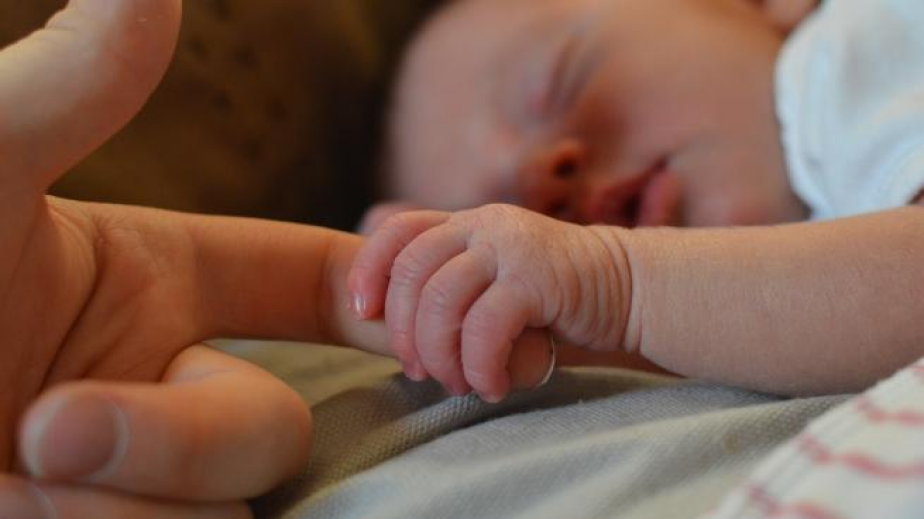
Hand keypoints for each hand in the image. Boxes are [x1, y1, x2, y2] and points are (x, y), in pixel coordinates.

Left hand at [0, 1, 330, 516]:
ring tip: (9, 477)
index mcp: (157, 291)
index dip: (380, 296)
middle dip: (180, 437)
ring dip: (125, 503)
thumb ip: (74, 86)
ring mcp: (143, 479)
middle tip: (50, 425)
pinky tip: (16, 511)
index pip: (309, 286)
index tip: (419, 321)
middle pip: (272, 428)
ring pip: (225, 511)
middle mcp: (161, 386)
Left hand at [348, 204, 634, 401]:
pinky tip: (490, 385)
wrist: (629, 289)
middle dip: (405, 332)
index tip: (363, 313)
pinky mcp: (538, 278)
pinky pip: (484, 327)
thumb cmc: (556, 297)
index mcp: (468, 223)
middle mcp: (484, 226)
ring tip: (457, 384)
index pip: (398, 231)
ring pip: (441, 301)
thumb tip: (399, 327)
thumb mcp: (498, 278)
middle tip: (420, 372)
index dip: (369, 270)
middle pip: (411, 273)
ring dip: (440, 355)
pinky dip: (478, 365)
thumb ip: (457, 284)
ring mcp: (511, 247)